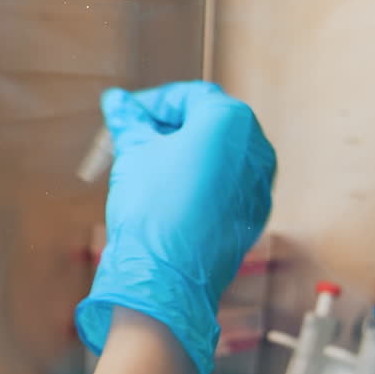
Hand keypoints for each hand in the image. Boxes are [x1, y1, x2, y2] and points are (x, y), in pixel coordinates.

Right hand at [75, 80, 275, 373]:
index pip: (188, 96)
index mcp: (230, 120)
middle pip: (207, 123)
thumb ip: (128, 120)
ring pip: (217, 155)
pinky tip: (168, 195)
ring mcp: (259, 184)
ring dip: (183, 155)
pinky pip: (225, 185)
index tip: (124, 116)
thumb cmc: (151, 207)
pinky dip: (199, 182)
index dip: (152, 103)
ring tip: (146, 168)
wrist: (165, 277)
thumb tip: (115, 101)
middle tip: (132, 139)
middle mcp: (256, 148)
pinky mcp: (253, 216)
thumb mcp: (133, 152)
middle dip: (168, 128)